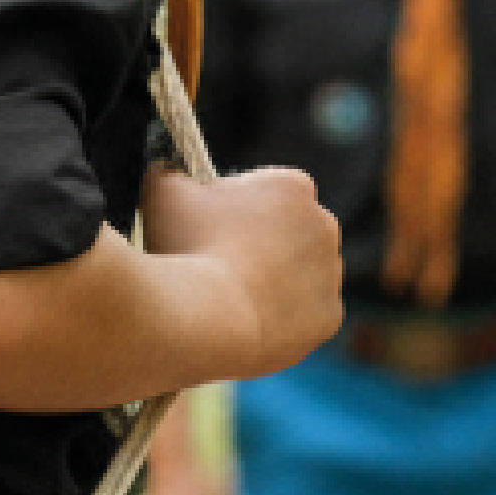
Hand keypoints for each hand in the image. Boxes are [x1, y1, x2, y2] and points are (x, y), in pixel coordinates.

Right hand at [145, 166, 343, 377]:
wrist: (208, 320)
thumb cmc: (188, 248)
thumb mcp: (164, 193)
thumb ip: (171, 172)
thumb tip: (166, 169)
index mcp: (293, 186)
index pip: (271, 190)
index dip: (239, 207)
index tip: (215, 226)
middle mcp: (325, 224)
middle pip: (290, 232)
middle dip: (263, 244)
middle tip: (221, 265)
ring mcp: (331, 273)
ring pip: (301, 275)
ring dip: (275, 282)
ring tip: (232, 299)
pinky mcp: (329, 317)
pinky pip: (306, 317)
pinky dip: (283, 321)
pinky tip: (251, 325)